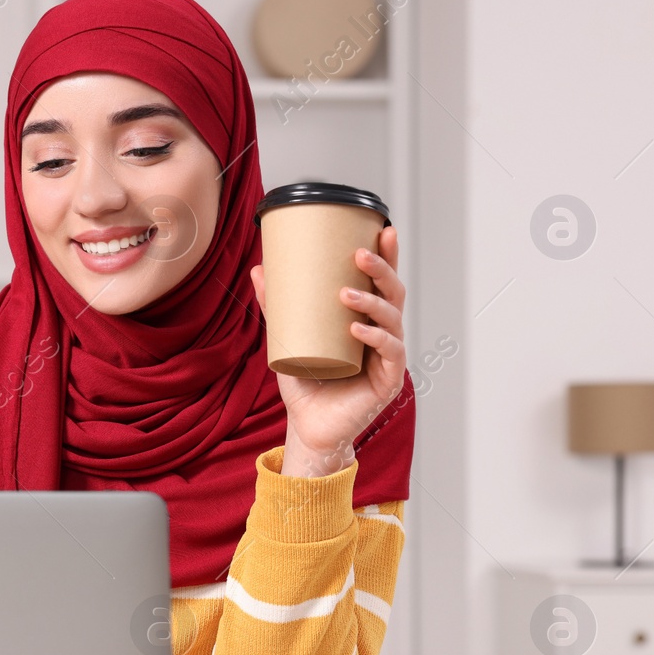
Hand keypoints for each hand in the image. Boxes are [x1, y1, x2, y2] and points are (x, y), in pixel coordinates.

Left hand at [249, 226, 406, 477]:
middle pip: (394, 294)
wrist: (308, 426)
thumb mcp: (286, 338)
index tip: (384, 228)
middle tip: (360, 253)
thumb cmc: (305, 381)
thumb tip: (259, 269)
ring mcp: (389, 357)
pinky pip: (390, 353)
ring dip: (372, 302)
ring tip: (346, 294)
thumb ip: (276, 307)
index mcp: (366, 319)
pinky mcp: (388, 381)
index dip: (388, 256)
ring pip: (393, 320)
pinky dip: (375, 338)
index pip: (382, 282)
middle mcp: (383, 334)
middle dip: (382, 270)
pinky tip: (358, 330)